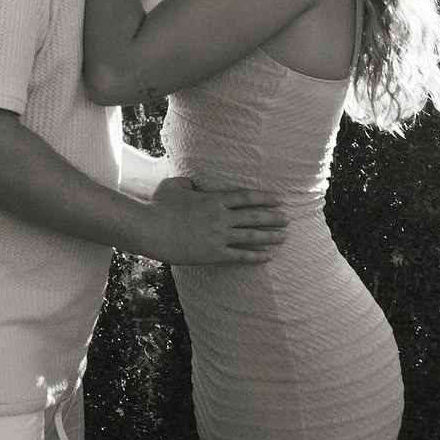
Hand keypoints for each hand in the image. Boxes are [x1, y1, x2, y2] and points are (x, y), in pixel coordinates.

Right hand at [144, 178, 286, 265]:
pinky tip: (267, 256)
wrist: (151, 229)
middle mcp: (220, 217)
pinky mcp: (213, 254)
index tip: (278, 199)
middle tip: (287, 218)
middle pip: (253, 216)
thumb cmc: (159, 205)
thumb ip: (190, 183)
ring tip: (283, 237)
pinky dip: (255, 256)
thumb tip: (196, 184)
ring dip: (269, 236)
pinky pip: (239, 256)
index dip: (264, 198)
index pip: (245, 197)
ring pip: (251, 236)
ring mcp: (218, 236)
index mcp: (213, 199)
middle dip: (272, 217)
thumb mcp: (175, 185)